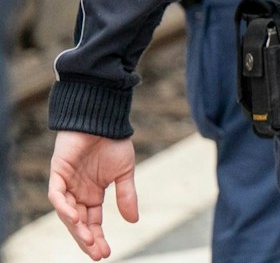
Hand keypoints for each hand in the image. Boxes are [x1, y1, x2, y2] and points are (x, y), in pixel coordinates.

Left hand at [48, 131, 138, 259]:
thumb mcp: (125, 173)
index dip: (97, 237)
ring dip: (76, 228)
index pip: (93, 222)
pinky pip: (57, 195)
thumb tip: (133, 221)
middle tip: (97, 253)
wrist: (103, 119)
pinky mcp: (58, 173)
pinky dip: (63, 207)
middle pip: (79, 223)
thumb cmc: (113, 142)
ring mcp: (66, 184)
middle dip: (87, 239)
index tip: (105, 253)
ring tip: (88, 240)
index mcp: (93, 194)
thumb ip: (127, 196)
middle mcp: (77, 193)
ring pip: (66, 213)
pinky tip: (75, 217)